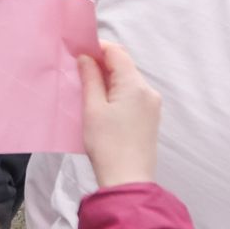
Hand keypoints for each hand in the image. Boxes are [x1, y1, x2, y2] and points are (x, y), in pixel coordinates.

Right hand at [79, 41, 161, 188]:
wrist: (127, 180)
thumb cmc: (107, 144)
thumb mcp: (93, 108)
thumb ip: (90, 78)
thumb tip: (86, 57)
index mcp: (135, 85)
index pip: (117, 52)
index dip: (97, 47)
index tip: (77, 51)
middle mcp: (148, 91)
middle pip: (124, 65)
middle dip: (101, 64)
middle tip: (78, 71)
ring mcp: (152, 105)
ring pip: (127, 81)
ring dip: (108, 79)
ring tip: (87, 90)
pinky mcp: (150, 118)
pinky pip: (132, 95)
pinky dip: (117, 92)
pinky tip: (102, 104)